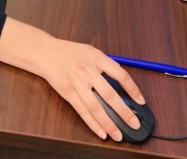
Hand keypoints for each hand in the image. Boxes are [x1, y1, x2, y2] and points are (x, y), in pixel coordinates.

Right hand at [0, 19, 144, 142]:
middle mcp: (87, 69)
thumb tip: (122, 87)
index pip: (120, 74)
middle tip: (134, 123)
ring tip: (118, 135)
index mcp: (96, 57)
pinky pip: (82, 111)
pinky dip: (92, 123)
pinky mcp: (67, 92)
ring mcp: (76, 82)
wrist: (45, 52)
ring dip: (108, 123)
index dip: (132, 89)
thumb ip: (105, 66)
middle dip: (124, 112)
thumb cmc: (70, 52)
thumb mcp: (90, 52)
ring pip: (96, 106)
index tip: (140, 101)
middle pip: (109, 94)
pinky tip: (101, 132)